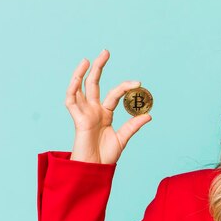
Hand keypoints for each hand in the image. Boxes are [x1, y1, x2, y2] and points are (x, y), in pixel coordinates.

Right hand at [66, 49, 151, 163]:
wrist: (96, 168)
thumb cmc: (107, 156)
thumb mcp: (123, 138)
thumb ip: (133, 125)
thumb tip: (148, 114)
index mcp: (105, 114)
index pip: (115, 94)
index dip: (125, 87)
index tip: (139, 83)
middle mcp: (93, 110)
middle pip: (94, 84)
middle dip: (99, 67)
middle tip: (106, 52)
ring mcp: (84, 113)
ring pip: (80, 88)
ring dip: (81, 73)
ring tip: (87, 59)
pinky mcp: (77, 119)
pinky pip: (71, 101)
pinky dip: (72, 89)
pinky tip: (77, 78)